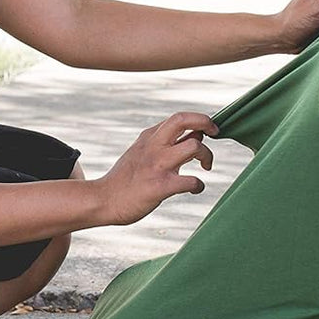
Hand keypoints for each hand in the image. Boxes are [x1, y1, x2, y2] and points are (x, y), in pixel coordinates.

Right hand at [97, 112, 217, 225]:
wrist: (103, 200)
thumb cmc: (125, 180)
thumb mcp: (140, 152)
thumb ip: (162, 143)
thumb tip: (190, 135)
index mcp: (148, 137)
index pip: (179, 118)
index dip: (199, 120)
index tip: (209, 130)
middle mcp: (154, 146)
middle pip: (184, 119)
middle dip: (206, 122)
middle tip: (216, 134)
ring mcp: (157, 165)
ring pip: (194, 146)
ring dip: (207, 156)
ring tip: (206, 167)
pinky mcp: (160, 187)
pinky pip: (191, 181)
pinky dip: (199, 185)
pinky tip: (195, 189)